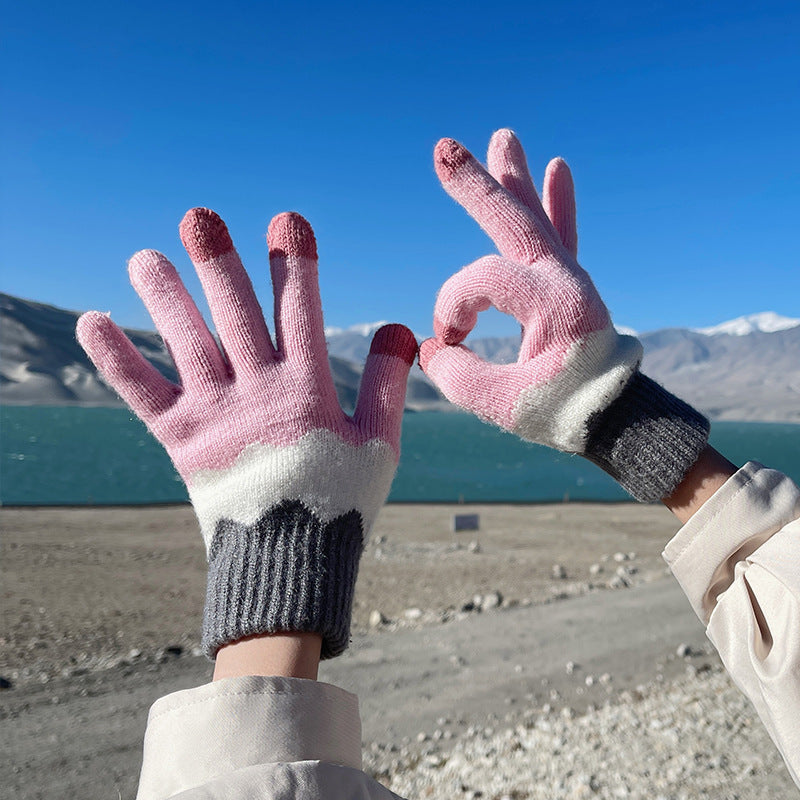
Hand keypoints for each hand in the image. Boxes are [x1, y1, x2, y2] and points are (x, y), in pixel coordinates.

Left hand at [77, 209, 416, 657]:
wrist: (287, 564)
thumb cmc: (339, 503)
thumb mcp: (378, 444)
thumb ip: (388, 384)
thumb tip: (400, 328)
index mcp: (307, 390)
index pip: (301, 311)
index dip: (296, 263)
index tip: (286, 220)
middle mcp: (257, 393)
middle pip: (235, 314)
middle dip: (219, 263)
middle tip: (198, 217)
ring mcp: (215, 415)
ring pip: (188, 342)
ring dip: (165, 297)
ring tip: (145, 256)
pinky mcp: (180, 441)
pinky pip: (143, 392)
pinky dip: (116, 357)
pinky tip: (92, 320)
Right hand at [420, 130, 707, 501]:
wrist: (618, 417)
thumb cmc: (565, 412)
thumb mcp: (504, 405)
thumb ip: (458, 376)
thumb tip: (432, 349)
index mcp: (552, 302)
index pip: (479, 281)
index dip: (450, 308)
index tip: (447, 344)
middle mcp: (563, 279)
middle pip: (512, 221)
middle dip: (475, 186)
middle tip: (444, 147)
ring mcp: (570, 276)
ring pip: (536, 218)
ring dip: (516, 180)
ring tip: (505, 136)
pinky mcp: (570, 285)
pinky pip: (562, 234)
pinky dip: (558, 203)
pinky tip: (558, 166)